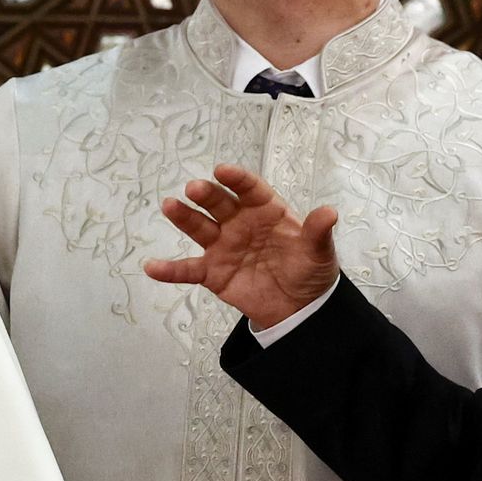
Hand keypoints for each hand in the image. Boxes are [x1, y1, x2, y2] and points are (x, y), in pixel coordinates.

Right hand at [143, 164, 338, 329]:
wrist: (298, 309)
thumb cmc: (309, 272)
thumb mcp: (319, 253)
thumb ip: (318, 232)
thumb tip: (329, 212)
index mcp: (265, 211)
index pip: (250, 190)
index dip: (237, 180)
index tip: (223, 171)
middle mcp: (239, 223)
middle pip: (220, 204)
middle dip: (207, 195)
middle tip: (195, 188)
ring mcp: (223, 246)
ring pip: (199, 228)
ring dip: (184, 217)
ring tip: (169, 206)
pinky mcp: (212, 273)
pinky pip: (188, 269)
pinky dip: (169, 269)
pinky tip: (152, 266)